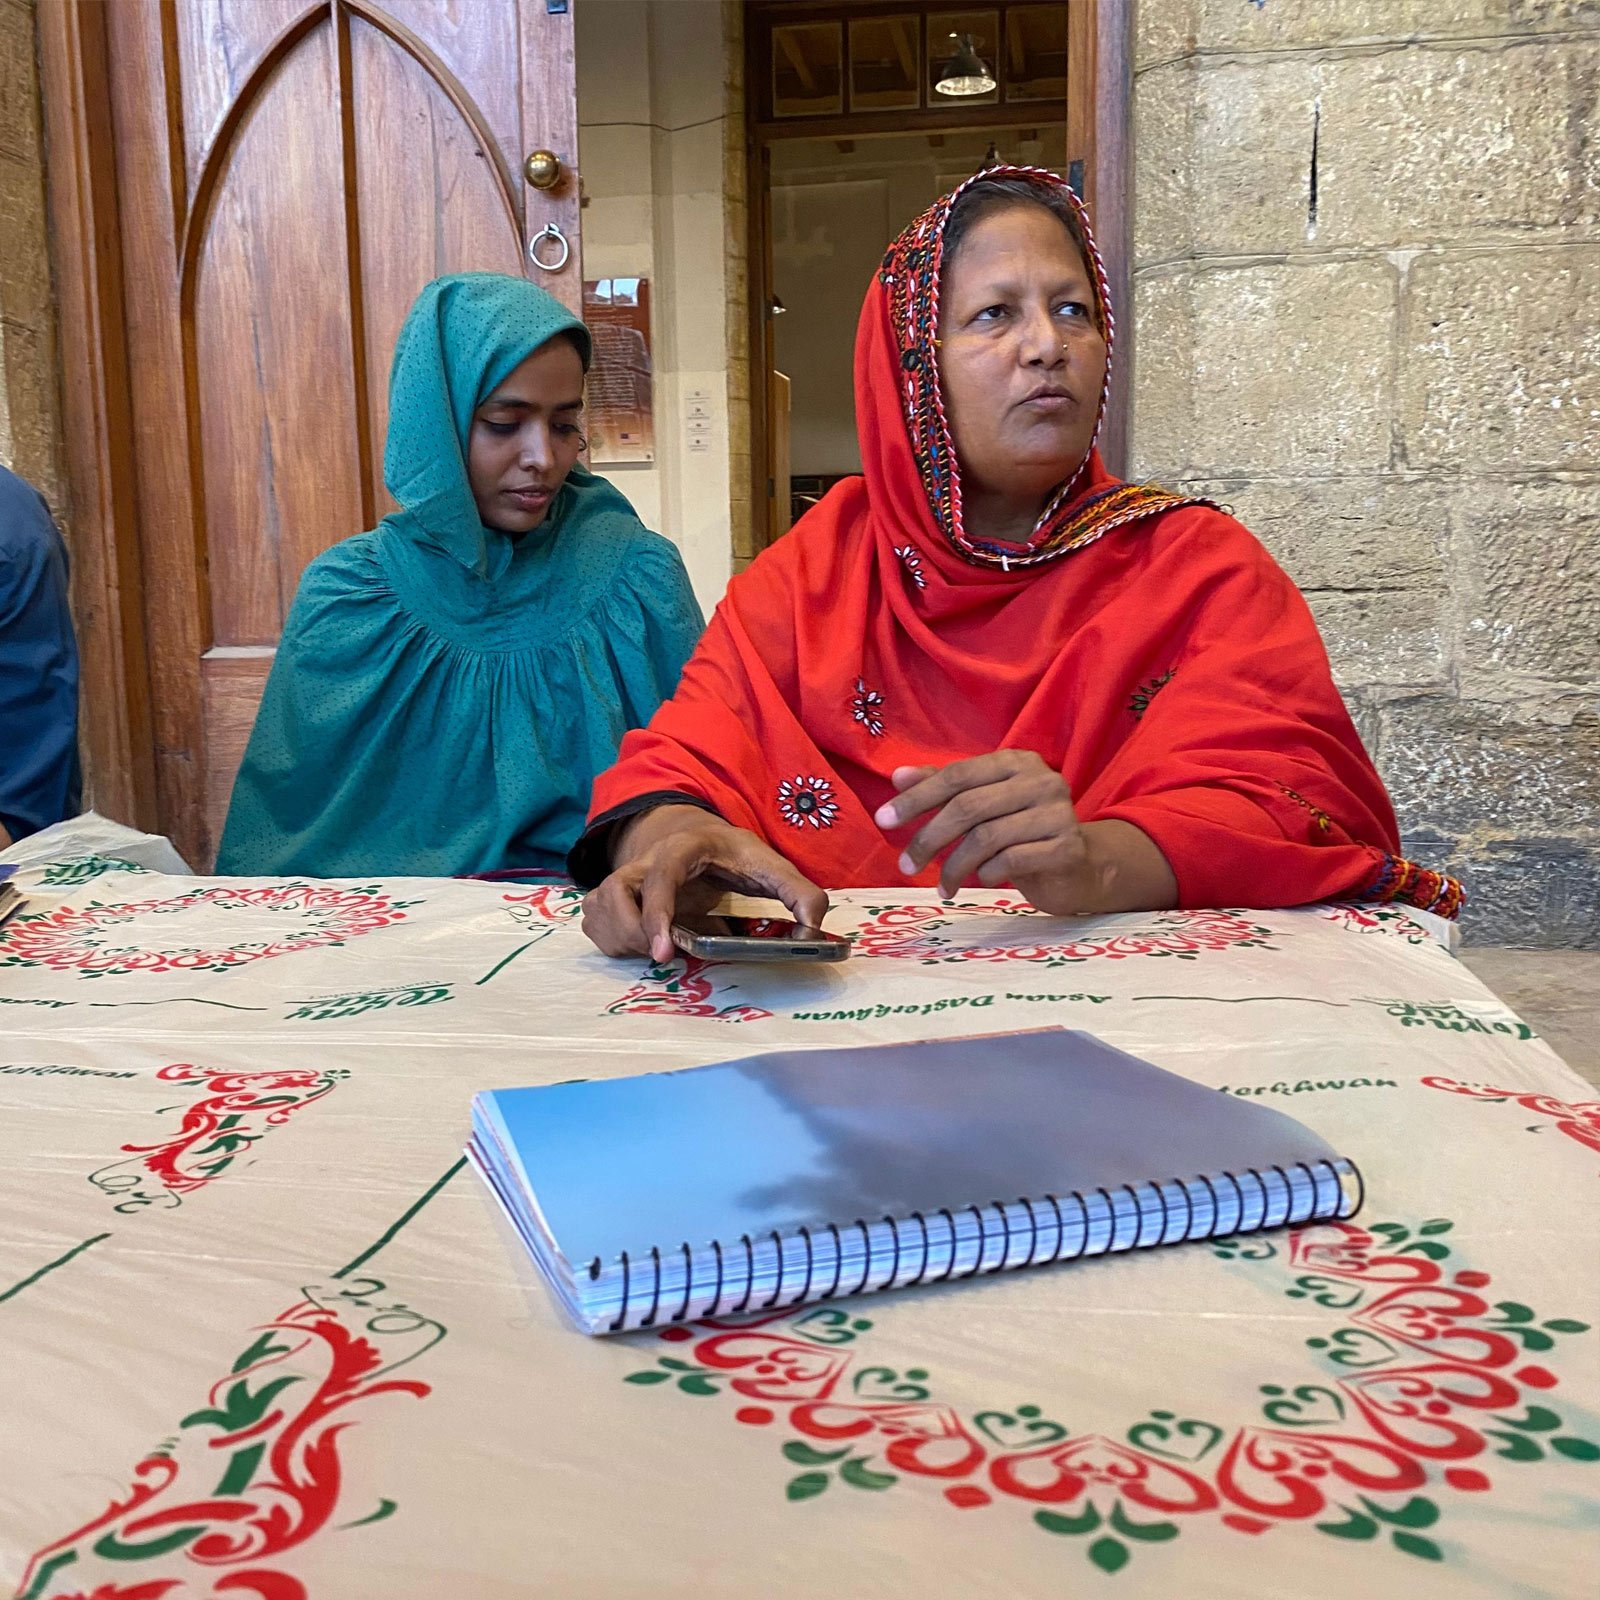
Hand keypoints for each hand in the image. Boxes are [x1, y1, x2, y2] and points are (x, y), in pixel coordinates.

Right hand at [582, 806, 829, 962]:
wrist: (699, 838)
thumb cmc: (733, 855)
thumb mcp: (771, 865)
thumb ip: (800, 894)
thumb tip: (813, 929)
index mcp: (681, 849)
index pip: (659, 876)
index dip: (657, 913)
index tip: (664, 952)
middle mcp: (644, 861)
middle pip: (614, 894)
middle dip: (635, 933)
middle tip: (665, 955)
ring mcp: (622, 877)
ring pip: (598, 910)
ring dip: (622, 940)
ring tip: (658, 948)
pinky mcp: (611, 896)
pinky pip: (593, 922)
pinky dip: (612, 942)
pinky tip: (643, 945)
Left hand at [875, 751, 1176, 914]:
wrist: (1080, 866)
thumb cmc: (1022, 833)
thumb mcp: (982, 807)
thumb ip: (943, 788)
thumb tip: (898, 776)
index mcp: (1015, 762)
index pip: (956, 775)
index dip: (916, 797)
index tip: (883, 820)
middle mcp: (1041, 780)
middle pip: (969, 806)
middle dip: (929, 837)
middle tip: (906, 864)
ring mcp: (1059, 812)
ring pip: (987, 836)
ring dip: (954, 865)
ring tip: (942, 886)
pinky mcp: (1067, 847)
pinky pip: (1012, 860)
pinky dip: (986, 873)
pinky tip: (980, 882)